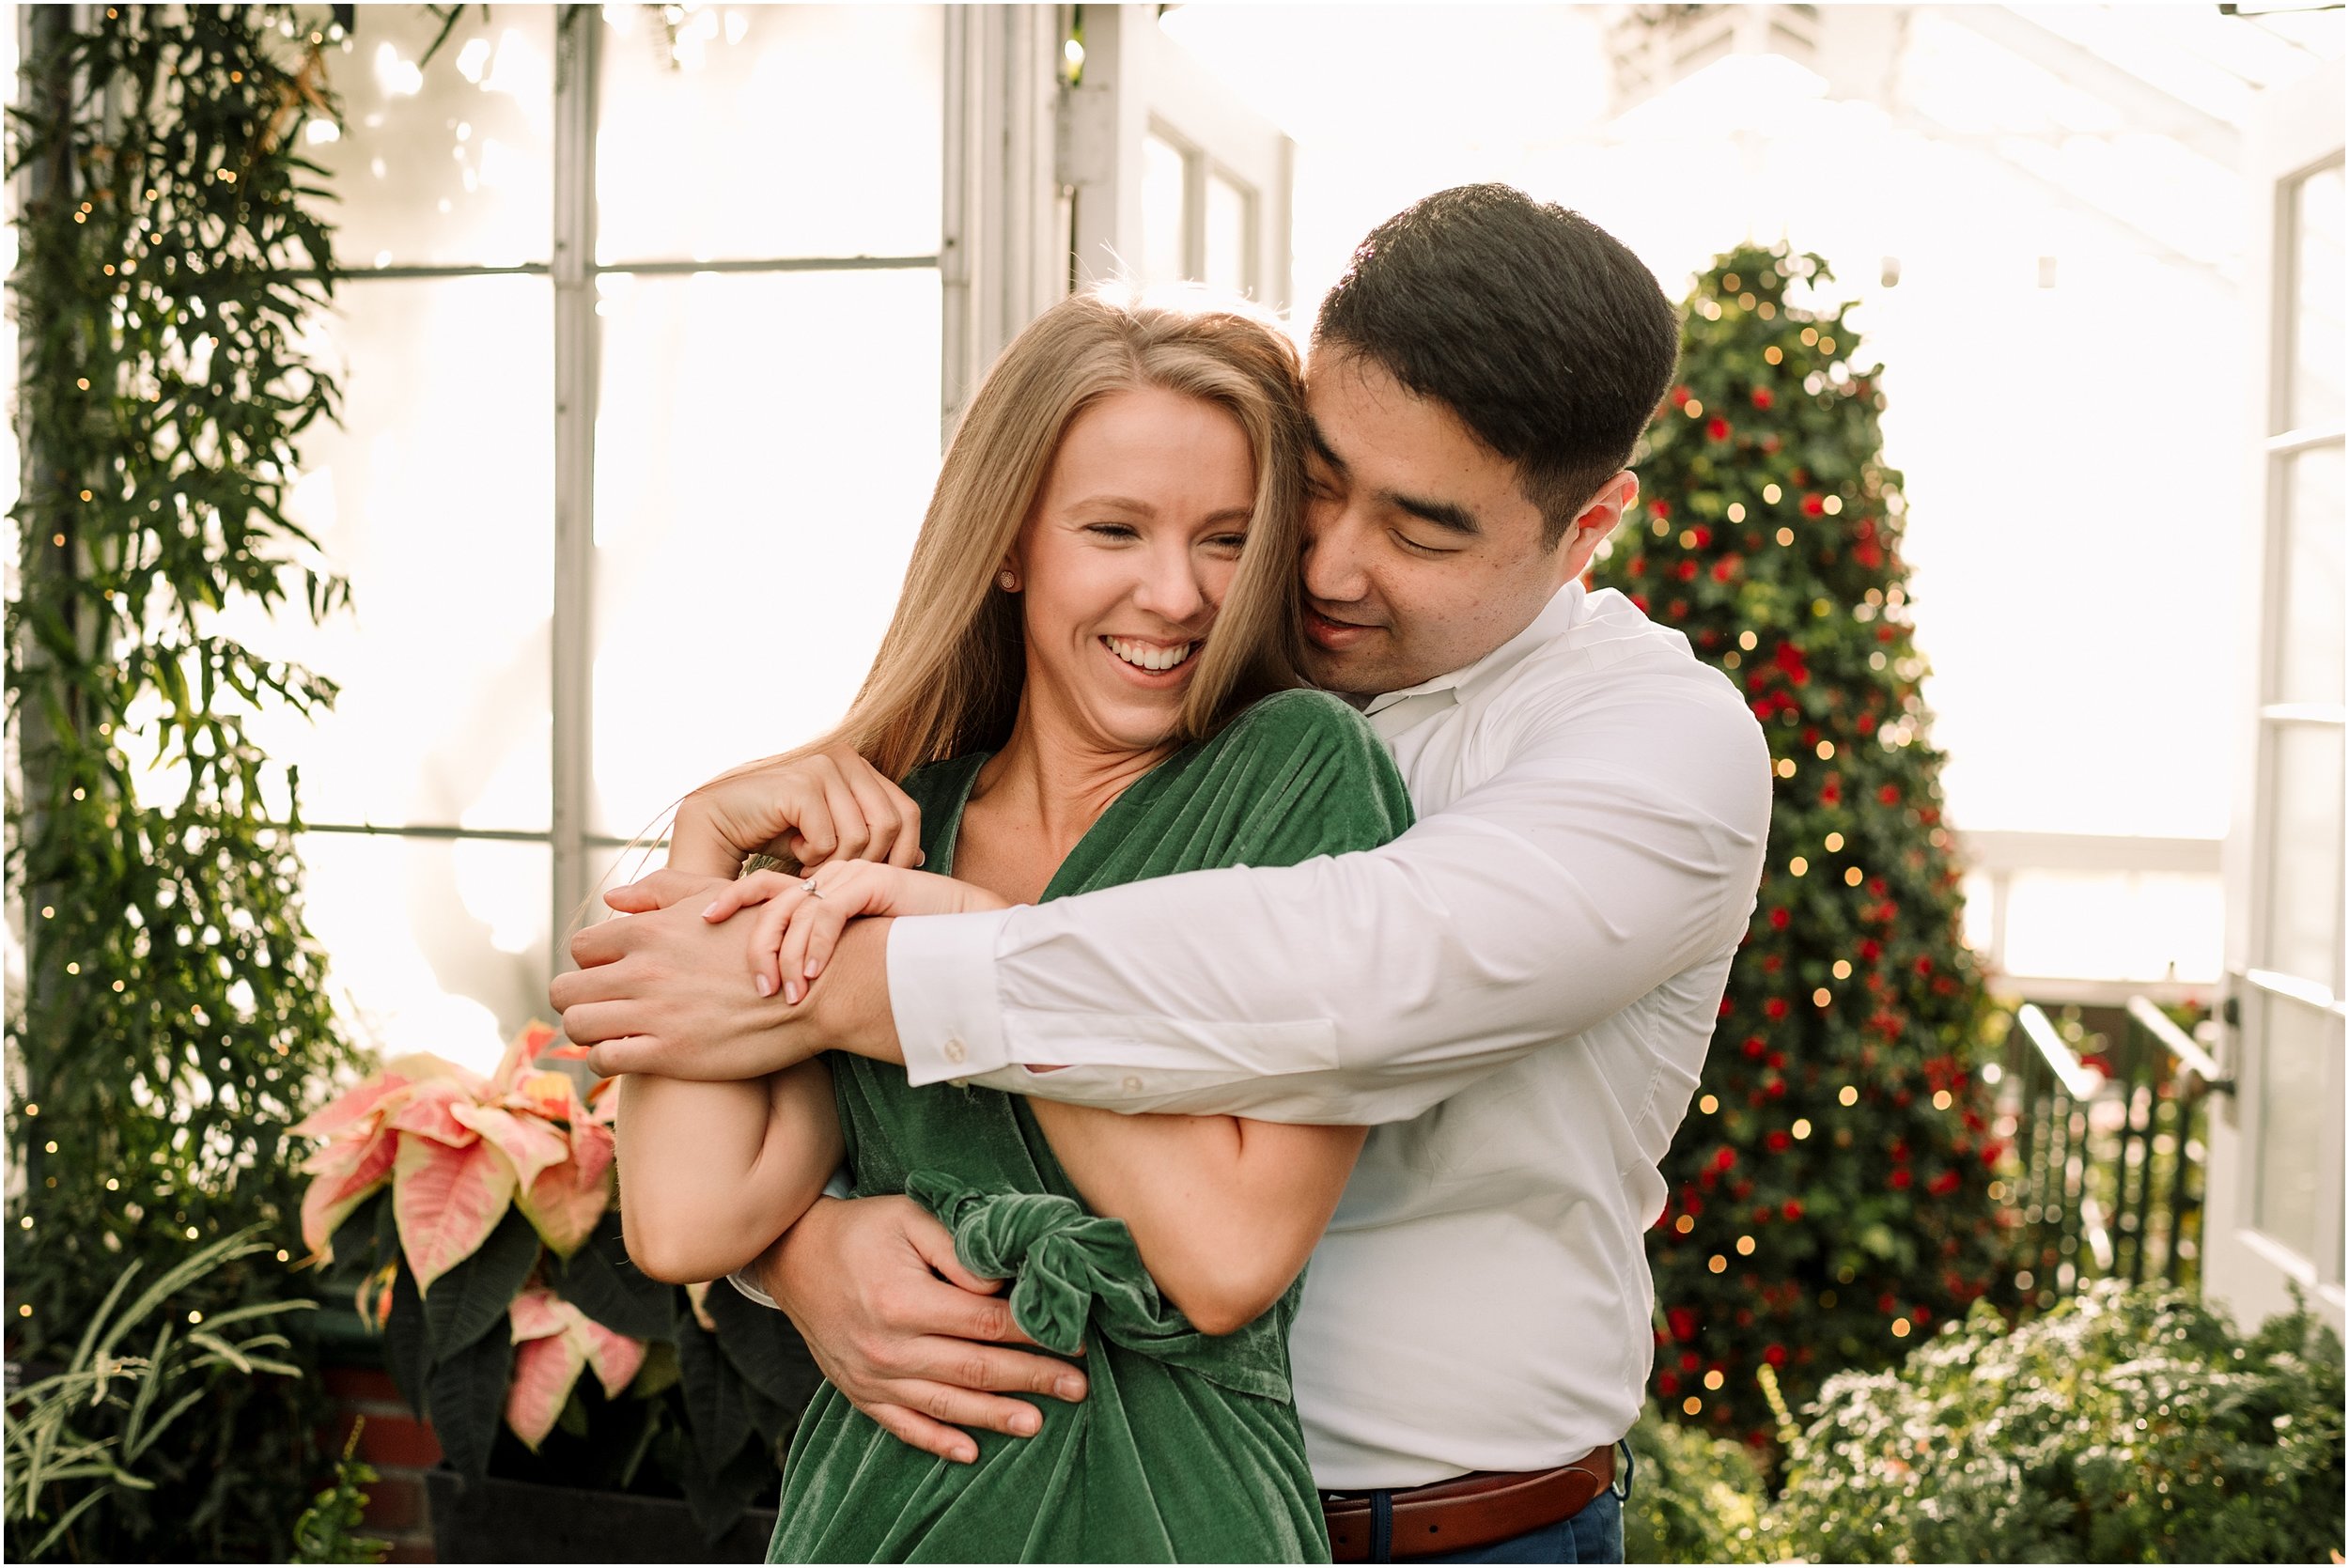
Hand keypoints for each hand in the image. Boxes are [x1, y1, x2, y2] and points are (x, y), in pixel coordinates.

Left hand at [556, 875, 810, 1078]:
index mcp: (648, 930)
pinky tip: (628, 1055)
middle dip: (578, 998)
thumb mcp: (718, 897)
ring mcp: (653, 1013)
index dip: (592, 964)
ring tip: (610, 1033)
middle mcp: (641, 969)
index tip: (610, 976)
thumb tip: (612, 899)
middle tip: (602, 1007)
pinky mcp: (668, 1054)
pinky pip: (604, 1060)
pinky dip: (606, 1060)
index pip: (581, 948)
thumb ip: (662, 892)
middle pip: (565, 988)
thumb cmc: (770, 939)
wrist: (814, 988)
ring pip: (576, 1025)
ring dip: (588, 1031)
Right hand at [667, 742, 924, 878]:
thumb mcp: (836, 838)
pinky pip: (829, 840)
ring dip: (833, 864)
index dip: (901, 852)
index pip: (907, 813)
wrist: (720, 824)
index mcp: (861, 767)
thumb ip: (874, 840)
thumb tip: (920, 855)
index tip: (875, 881)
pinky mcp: (802, 784)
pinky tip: (793, 852)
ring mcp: (824, 766)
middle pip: (889, 826)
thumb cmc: (779, 833)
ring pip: (861, 837)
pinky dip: (811, 858)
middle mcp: (847, 759)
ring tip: (809, 865)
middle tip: (833, 875)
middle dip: (864, 863)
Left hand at [698, 864, 1011, 1003]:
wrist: (966, 941)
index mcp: (817, 892)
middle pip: (768, 899)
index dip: (726, 898)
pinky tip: (814, 976)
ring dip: (787, 956)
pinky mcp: (872, 881)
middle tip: (756, 987)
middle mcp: (828, 878)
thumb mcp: (847, 962)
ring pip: (794, 909)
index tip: (698, 920)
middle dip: (755, 944)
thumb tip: (774, 996)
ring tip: (787, 994)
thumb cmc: (908, 958)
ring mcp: (850, 876)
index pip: (759, 888)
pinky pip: (828, 913)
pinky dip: (815, 946)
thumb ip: (814, 964)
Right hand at [756, 1196, 1086, 1464]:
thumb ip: (959, 1251)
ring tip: (1038, 1423)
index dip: (1034, 1332)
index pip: (986, 1324)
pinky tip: (970, 1452)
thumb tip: (1001, 1287)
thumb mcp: (910, 1218)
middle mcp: (888, 1348)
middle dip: (1032, 1378)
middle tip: (1078, 1386)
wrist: (792, 1254)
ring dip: (995, 1416)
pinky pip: (903, 1426)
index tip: (1074, 1336)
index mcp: (904, 1302)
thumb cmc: (861, 1230)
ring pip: (946, 1405)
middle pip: (975, 1369)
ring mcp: (872, 1377)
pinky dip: (937, 1441)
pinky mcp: (859, 1393)